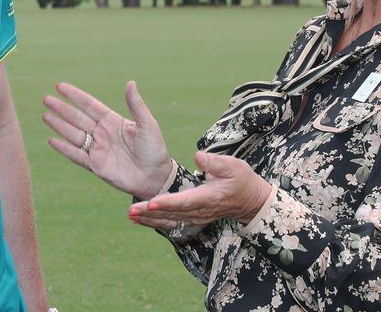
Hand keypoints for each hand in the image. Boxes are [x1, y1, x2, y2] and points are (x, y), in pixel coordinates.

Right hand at [44, 81, 173, 199]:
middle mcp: (102, 133)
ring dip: (59, 125)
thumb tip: (130, 83)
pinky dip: (64, 148)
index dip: (75, 95)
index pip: (89, 105)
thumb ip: (136, 105)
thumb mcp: (147, 125)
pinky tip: (51, 140)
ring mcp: (97, 149)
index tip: (60, 86)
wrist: (155, 178)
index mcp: (112, 121)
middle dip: (62, 108)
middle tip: (46, 99)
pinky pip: (76, 155)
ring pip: (73, 134)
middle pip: (77, 118)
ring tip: (45, 115)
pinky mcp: (95, 165)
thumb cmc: (154, 150)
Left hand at [127, 150, 272, 231]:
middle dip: (150, 213)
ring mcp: (195, 217)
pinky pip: (171, 223)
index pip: (184, 201)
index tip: (151, 202)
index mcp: (208, 197)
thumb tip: (198, 157)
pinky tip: (139, 219)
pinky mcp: (192, 218)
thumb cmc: (242, 180)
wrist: (250, 201)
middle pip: (172, 214)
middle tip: (131, 211)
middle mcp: (199, 211)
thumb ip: (215, 162)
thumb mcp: (234, 166)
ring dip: (149, 220)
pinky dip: (155, 222)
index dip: (167, 203)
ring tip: (130, 215)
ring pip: (169, 221)